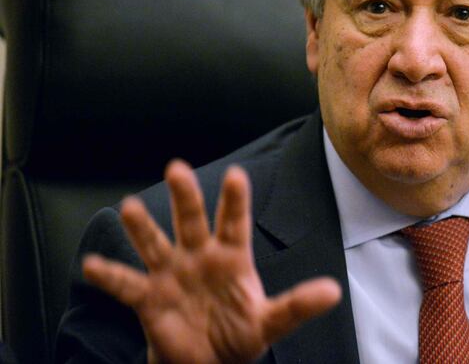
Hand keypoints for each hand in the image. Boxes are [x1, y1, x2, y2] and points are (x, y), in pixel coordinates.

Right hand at [82, 160, 341, 363]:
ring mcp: (172, 274)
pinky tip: (91, 264)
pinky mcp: (148, 298)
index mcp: (231, 257)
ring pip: (155, 243)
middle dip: (185, 197)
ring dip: (142, 227)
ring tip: (130, 207)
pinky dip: (109, 276)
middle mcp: (199, 257)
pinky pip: (126, 284)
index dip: (235, 200)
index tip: (236, 175)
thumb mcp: (272, 321)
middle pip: (191, 221)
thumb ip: (298, 304)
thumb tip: (333, 291)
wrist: (208, 362)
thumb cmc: (240, 334)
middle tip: (177, 168)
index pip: (234, 222)